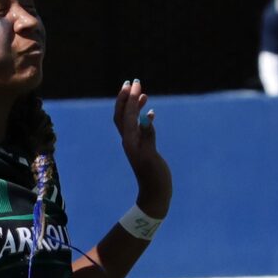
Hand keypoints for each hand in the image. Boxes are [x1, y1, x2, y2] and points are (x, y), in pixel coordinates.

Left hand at [113, 79, 171, 216]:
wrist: (155, 194)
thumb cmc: (155, 178)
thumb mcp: (151, 156)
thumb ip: (148, 136)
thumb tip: (145, 118)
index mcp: (130, 141)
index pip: (128, 114)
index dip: (131, 98)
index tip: (136, 84)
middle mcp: (129, 141)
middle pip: (122, 115)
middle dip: (125, 98)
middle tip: (132, 83)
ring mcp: (135, 145)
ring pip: (130, 120)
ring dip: (134, 106)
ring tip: (143, 94)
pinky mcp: (142, 149)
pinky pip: (139, 129)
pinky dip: (143, 118)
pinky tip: (151, 113)